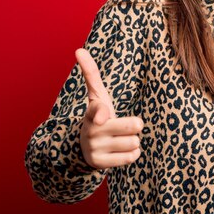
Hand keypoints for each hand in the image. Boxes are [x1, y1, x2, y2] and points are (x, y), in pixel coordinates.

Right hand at [75, 48, 143, 169]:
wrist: (85, 146)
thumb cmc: (98, 115)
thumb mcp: (96, 96)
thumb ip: (91, 74)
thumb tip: (78, 50)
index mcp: (93, 112)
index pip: (99, 110)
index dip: (102, 113)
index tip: (103, 116)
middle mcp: (92, 130)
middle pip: (133, 126)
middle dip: (134, 125)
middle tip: (122, 126)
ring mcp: (94, 148)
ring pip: (134, 142)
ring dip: (132, 140)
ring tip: (119, 138)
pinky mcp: (100, 164)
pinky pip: (132, 157)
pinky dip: (131, 153)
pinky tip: (120, 150)